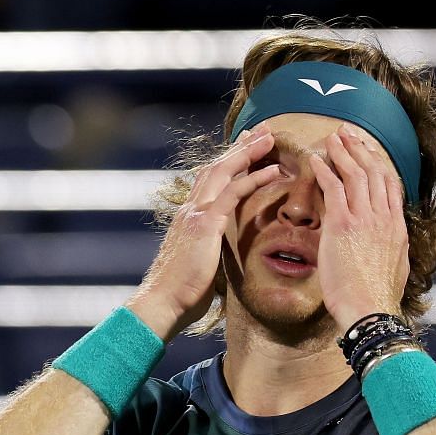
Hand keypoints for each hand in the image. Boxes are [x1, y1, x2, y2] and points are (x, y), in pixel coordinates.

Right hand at [128, 129, 280, 340]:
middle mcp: (190, 209)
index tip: (247, 149)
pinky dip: (253, 179)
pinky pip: (233, 193)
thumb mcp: (198, 265)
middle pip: (217, 168)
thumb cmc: (180, 293)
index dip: (229, 163)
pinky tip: (272, 170)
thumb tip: (218, 256)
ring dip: (248, 153)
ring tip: (269, 138)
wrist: (162, 302)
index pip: (210, 181)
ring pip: (223, 172)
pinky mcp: (205, 224)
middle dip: (240, 148)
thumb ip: (208, 251)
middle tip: (262, 132)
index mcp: (188, 218)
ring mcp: (196, 214)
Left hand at [313, 126, 408, 331]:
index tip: (368, 151)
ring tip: (332, 138)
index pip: (390, 185)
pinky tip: (316, 160)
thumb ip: (391, 249)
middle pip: (375, 173)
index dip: (378, 164)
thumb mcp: (395, 267)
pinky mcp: (343, 226)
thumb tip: (390, 245)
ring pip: (356, 175)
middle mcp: (384, 217)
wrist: (370, 309)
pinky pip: (334, 190)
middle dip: (360, 150)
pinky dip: (325, 172)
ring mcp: (365, 219)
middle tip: (347, 134)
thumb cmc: (377, 297)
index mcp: (397, 226)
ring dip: (343, 153)